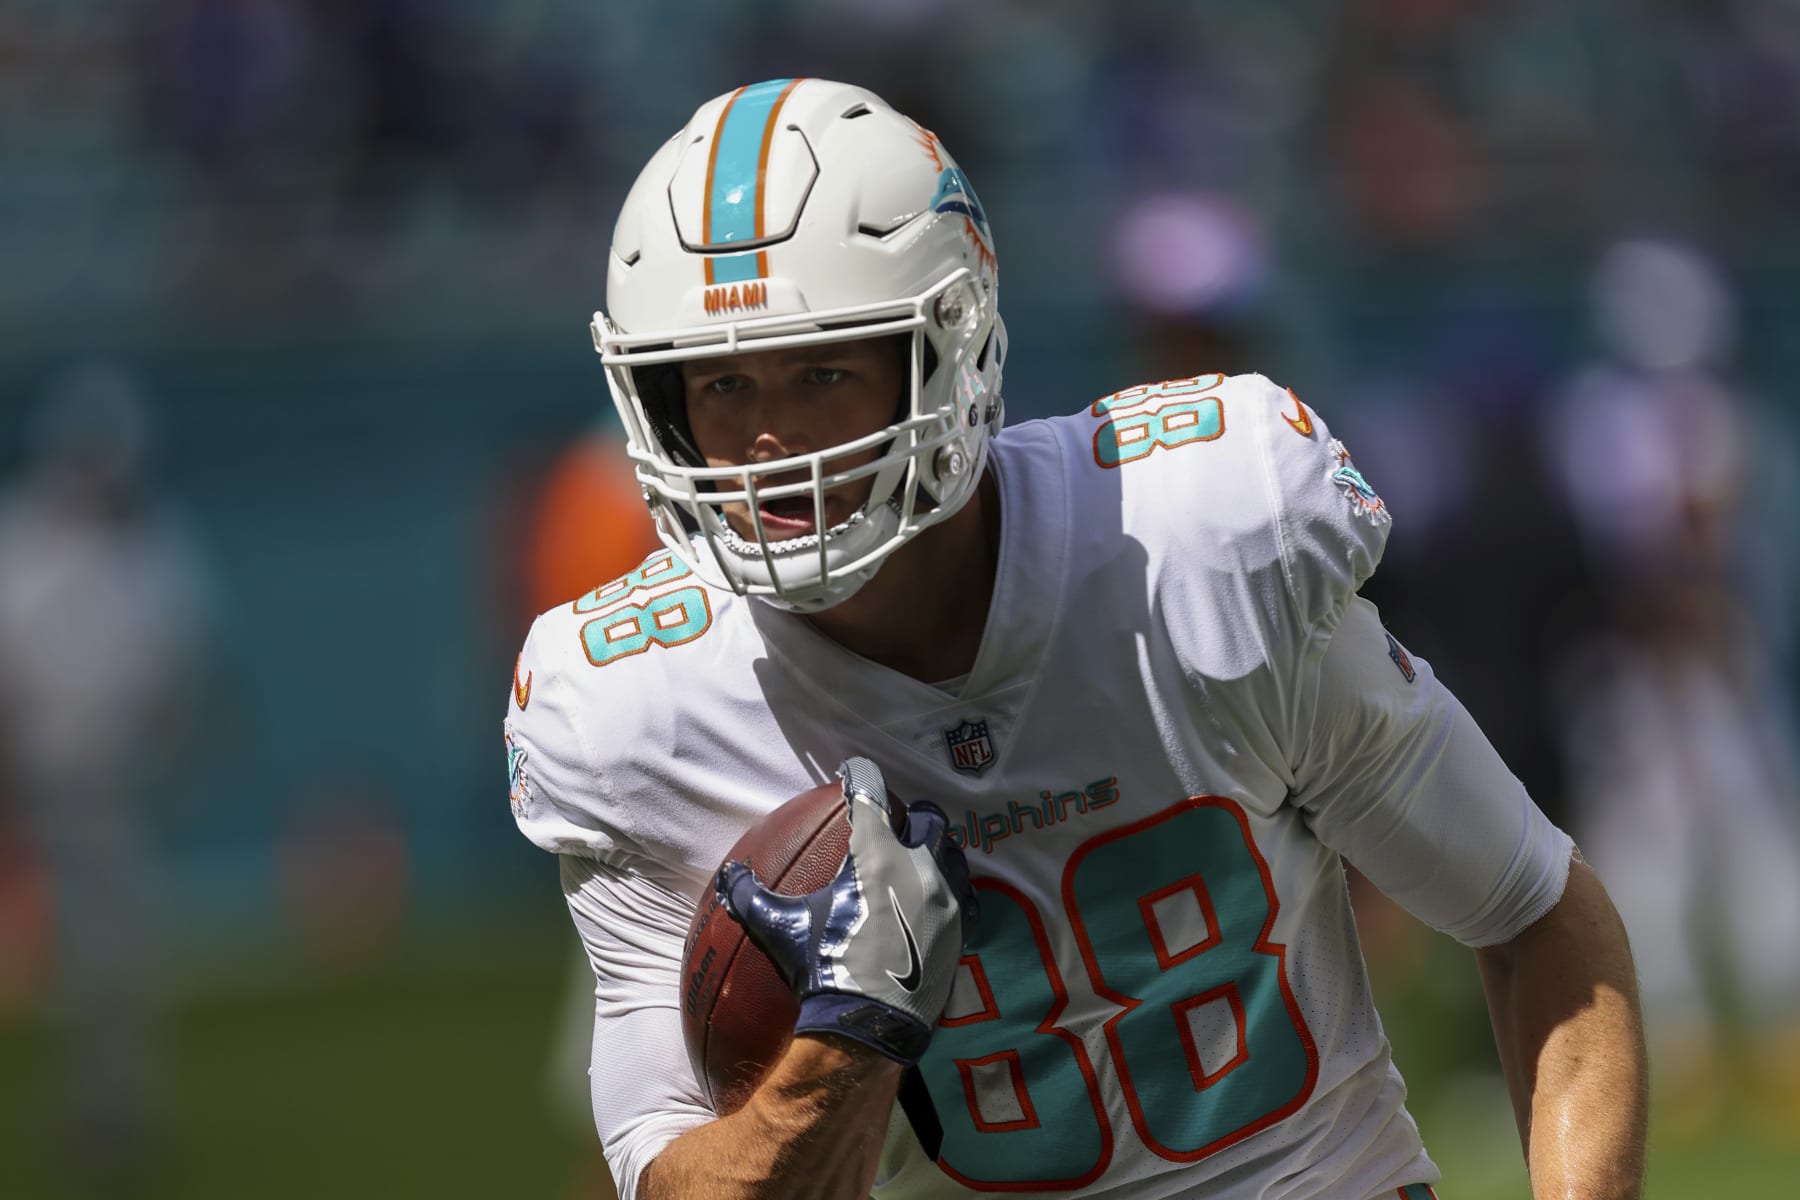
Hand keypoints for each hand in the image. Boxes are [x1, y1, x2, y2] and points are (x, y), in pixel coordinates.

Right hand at [718, 757, 977, 1063]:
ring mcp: (948, 901)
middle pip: (928, 819)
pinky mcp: (962, 932)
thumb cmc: (824, 971)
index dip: (860, 777)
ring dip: (936, 852)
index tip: (851, 776)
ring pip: (952, 856)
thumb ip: (750, 896)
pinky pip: (965, 898)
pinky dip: (950, 892)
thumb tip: (729, 877)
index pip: (872, 794)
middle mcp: (921, 868)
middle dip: (910, 817)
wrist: (869, 1027)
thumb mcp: (780, 929)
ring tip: (917, 863)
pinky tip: (935, 904)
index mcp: (879, 855)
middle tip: (893, 827)